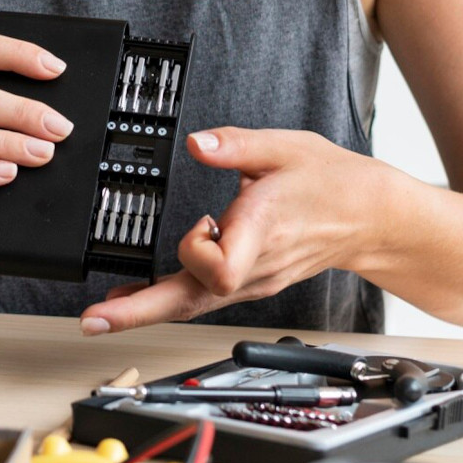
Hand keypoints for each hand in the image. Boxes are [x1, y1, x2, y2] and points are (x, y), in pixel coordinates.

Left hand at [79, 127, 382, 334]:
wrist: (370, 218)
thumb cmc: (331, 182)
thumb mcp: (285, 146)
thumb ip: (236, 144)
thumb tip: (198, 143)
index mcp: (262, 228)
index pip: (222, 269)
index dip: (198, 251)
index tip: (199, 222)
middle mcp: (255, 264)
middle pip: (192, 301)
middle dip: (138, 312)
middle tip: (93, 319)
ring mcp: (253, 281)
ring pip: (193, 305)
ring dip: (147, 309)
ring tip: (103, 312)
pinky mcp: (250, 283)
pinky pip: (203, 298)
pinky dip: (169, 299)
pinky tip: (140, 298)